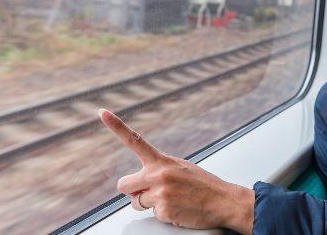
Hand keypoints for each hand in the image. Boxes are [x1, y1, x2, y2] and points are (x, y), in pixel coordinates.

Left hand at [98, 109, 253, 232]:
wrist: (224, 202)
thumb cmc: (204, 185)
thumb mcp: (181, 168)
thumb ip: (159, 170)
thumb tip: (141, 181)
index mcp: (162, 161)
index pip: (134, 140)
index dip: (116, 126)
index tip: (102, 112)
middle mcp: (158, 175)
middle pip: (124, 185)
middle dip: (132, 191)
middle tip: (148, 192)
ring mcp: (159, 194)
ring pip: (136, 203)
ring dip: (148, 204)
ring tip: (171, 200)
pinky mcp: (163, 211)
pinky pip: (152, 215)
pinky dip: (163, 214)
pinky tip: (178, 209)